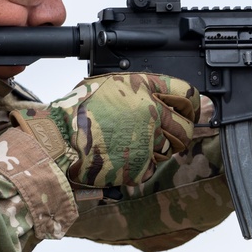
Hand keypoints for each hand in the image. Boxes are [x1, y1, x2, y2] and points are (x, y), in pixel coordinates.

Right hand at [12, 73, 199, 186]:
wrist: (57, 141)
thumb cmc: (75, 111)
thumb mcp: (106, 84)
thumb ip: (137, 88)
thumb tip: (159, 94)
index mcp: (143, 88)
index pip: (187, 93)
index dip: (193, 102)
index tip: (193, 107)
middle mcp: (151, 113)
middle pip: (187, 126)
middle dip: (184, 129)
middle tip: (175, 131)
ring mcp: (148, 142)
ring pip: (172, 148)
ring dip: (163, 147)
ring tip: (139, 143)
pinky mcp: (140, 166)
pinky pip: (153, 166)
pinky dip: (144, 164)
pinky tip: (126, 157)